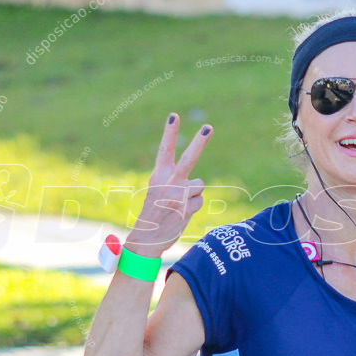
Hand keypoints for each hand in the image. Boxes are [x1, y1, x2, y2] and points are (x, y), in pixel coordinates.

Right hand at [126, 113, 211, 256]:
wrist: (147, 240)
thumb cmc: (154, 215)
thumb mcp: (157, 193)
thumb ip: (173, 182)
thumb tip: (198, 184)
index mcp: (158, 176)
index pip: (164, 150)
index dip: (169, 133)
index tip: (174, 116)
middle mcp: (168, 182)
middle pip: (188, 158)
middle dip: (199, 142)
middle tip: (209, 126)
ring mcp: (178, 195)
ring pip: (199, 185)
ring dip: (194, 194)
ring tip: (179, 205)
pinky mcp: (187, 208)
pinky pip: (200, 201)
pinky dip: (194, 207)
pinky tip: (181, 214)